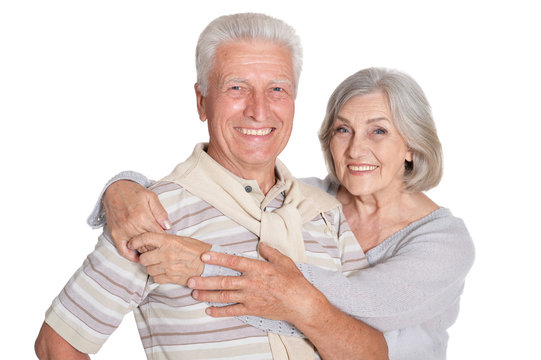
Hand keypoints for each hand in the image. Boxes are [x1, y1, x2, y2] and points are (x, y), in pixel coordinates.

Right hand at [103, 180, 170, 261]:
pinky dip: (131, 256)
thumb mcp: (151, 197)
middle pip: (150, 244)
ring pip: (139, 248)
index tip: (169, 240)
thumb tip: (168, 226)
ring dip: (147, 251)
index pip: (159, 235)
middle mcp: (132, 226)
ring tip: (154, 252)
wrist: (114, 189)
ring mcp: (123, 231)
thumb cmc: (134, 192)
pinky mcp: (115, 234)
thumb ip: (160, 212)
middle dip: (158, 247)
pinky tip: (139, 257)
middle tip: (163, 248)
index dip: (166, 239)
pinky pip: (123, 250)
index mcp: (144, 217)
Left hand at [128, 232, 210, 284]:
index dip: (135, 241)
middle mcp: (167, 254)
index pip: (145, 238)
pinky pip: (156, 278)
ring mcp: (168, 267)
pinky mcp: (171, 278)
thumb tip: (151, 241)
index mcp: (169, 241)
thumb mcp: (182, 239)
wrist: (209, 264)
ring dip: (151, 268)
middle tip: (150, 257)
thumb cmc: (197, 250)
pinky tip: (165, 272)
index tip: (131, 243)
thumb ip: (166, 240)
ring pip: (148, 269)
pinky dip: (158, 276)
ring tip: (159, 264)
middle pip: (143, 258)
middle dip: (145, 258)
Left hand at [187, 243, 324, 324]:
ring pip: (224, 296)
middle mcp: (251, 282)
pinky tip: (209, 310)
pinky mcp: (252, 309)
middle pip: (223, 281)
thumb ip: (270, 252)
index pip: (233, 261)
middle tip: (190, 279)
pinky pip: (232, 311)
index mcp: (257, 268)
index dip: (217, 258)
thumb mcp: (283, 261)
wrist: (301, 303)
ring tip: (194, 293)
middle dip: (205, 280)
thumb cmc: (294, 281)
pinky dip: (219, 311)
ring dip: (207, 295)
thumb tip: (261, 244)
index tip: (204, 256)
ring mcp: (250, 297)